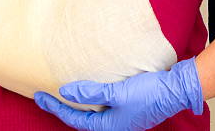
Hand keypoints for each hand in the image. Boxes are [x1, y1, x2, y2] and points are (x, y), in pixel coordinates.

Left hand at [34, 58, 202, 130]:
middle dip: (62, 107)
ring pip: (92, 111)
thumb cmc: (149, 93)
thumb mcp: (117, 93)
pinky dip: (91, 97)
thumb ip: (91, 93)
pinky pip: (103, 104)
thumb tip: (66, 93)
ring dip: (77, 102)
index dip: (55, 107)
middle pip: (81, 117)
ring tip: (62, 91)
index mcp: (109, 126)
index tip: (39, 97)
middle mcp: (113, 124)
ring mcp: (121, 116)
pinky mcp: (128, 106)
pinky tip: (89, 87)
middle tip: (44, 95)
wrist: (174, 89)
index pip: (74, 118)